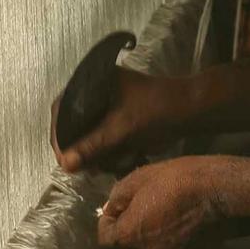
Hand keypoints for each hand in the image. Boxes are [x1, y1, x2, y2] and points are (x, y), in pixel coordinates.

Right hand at [49, 68, 193, 173]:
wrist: (190, 112)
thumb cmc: (156, 110)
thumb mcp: (121, 128)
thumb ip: (92, 145)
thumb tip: (65, 164)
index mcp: (92, 83)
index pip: (61, 109)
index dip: (59, 135)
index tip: (64, 158)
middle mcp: (95, 94)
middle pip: (74, 127)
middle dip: (85, 149)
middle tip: (93, 166)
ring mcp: (107, 110)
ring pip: (89, 139)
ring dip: (100, 154)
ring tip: (118, 159)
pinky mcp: (119, 123)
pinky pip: (104, 143)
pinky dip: (112, 154)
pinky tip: (128, 157)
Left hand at [96, 157, 229, 248]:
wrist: (217, 190)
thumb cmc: (175, 180)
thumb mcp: (137, 179)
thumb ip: (117, 199)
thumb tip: (112, 210)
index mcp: (128, 238)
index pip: (103, 242)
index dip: (108, 225)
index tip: (118, 213)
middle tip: (132, 232)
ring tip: (152, 244)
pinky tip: (175, 246)